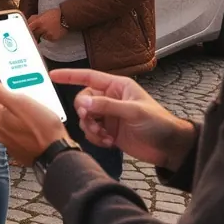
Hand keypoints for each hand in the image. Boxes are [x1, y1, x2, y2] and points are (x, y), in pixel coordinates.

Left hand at [0, 78, 68, 165]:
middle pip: (1, 109)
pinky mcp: (20, 150)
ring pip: (11, 121)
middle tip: (27, 97)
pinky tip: (37, 125)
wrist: (57, 154)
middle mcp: (0, 132)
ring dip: (19, 115)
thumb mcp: (21, 103)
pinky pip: (19, 133)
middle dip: (11, 102)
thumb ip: (0, 92)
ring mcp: (10, 142)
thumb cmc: (42, 128)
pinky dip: (25, 127)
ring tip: (35, 111)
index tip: (10, 83)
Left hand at [27, 8, 64, 41]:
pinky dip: (49, 36)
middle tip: (40, 29)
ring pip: (42, 36)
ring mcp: (48, 34)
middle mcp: (43, 29)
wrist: (66, 18)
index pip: (29, 28)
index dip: (26, 30)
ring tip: (49, 28)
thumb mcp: (43, 14)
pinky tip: (53, 31)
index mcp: (39, 22)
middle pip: (35, 34)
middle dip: (36, 32)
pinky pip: (48, 39)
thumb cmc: (54, 14)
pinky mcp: (53, 38)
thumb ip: (35, 18)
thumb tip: (28, 22)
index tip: (24, 32)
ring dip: (43, 34)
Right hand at [49, 67, 195, 169]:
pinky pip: (91, 132)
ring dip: (91, 128)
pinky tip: (110, 143)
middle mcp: (110, 99)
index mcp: (117, 87)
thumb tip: (82, 103)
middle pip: (83, 101)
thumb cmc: (158, 123)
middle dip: (85, 113)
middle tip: (91, 122)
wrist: (169, 148)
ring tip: (105, 137)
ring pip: (86, 118)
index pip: (88, 77)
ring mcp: (109, 116)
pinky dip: (96, 138)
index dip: (70, 75)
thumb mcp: (133, 112)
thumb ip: (107, 106)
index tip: (53, 75)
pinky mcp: (109, 132)